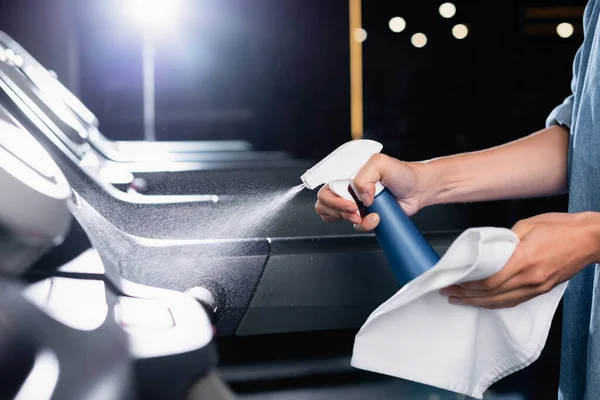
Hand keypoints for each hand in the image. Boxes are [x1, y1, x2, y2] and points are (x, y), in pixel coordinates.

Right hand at [315, 154, 431, 231]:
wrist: (418, 190)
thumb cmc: (402, 173)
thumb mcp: (381, 163)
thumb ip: (364, 176)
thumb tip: (360, 197)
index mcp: (346, 174)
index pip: (325, 188)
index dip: (334, 200)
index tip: (350, 203)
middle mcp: (346, 188)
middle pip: (324, 204)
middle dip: (340, 211)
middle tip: (356, 210)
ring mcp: (353, 203)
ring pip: (334, 217)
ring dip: (350, 219)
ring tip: (366, 215)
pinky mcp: (363, 216)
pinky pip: (353, 226)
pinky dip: (363, 226)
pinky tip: (376, 218)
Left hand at [440, 212, 599, 308]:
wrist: (591, 238)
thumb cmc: (562, 227)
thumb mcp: (526, 225)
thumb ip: (504, 240)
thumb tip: (487, 250)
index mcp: (524, 260)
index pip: (488, 280)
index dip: (467, 285)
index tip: (452, 282)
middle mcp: (530, 278)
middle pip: (491, 294)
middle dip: (466, 295)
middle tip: (448, 294)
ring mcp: (537, 287)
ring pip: (501, 302)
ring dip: (478, 303)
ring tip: (460, 301)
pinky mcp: (542, 290)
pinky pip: (514, 301)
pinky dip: (496, 303)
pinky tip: (484, 303)